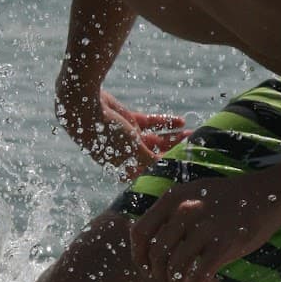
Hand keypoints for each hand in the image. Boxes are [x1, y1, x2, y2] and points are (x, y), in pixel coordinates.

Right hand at [56, 86, 187, 177]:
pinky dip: (165, 122)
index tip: (187, 170)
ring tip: (193, 134)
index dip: (168, 172)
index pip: (152, 175)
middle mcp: (127, 155)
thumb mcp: (134, 151)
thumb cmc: (106, 134)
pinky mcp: (129, 120)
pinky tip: (181, 121)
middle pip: (157, 157)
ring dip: (174, 137)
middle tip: (195, 149)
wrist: (84, 106)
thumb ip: (153, 162)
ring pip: (156, 140)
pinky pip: (151, 123)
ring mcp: (128, 137)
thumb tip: (172, 173)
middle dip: (175, 153)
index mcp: (125, 168)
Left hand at [129, 178, 280, 281]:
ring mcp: (204, 228)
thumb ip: (171, 210)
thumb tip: (147, 237)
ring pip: (175, 267)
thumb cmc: (228, 197)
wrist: (266, 194)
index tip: (145, 267)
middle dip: (158, 274)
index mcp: (173, 198)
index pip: (140, 232)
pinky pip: (198, 276)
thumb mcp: (193, 192)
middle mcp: (185, 211)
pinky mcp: (223, 245)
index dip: (138, 255)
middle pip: (157, 254)